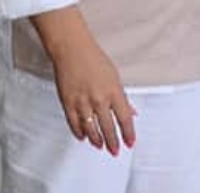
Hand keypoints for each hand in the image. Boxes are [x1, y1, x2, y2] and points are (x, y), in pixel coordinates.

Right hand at [30, 6, 135, 155]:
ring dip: (97, 140)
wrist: (71, 48)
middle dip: (113, 142)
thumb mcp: (114, 76)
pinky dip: (79, 132)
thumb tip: (131, 112)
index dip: (128, 133)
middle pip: (108, 127)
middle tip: (115, 150)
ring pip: (91, 129)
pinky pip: (75, 123)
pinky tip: (83, 137)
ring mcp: (83, 101)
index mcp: (114, 91)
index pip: (124, 118)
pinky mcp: (68, 102)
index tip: (130, 142)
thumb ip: (122, 97)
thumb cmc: (93, 59)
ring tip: (100, 146)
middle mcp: (99, 98)